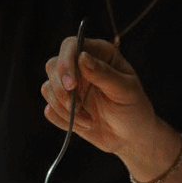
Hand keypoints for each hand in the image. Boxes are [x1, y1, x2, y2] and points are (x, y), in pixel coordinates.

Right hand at [42, 35, 159, 157]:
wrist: (129, 136)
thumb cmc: (134, 109)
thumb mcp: (125, 90)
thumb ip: (104, 73)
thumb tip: (82, 57)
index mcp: (99, 54)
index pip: (71, 45)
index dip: (66, 62)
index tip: (71, 85)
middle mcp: (80, 66)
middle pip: (53, 66)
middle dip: (61, 89)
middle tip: (77, 107)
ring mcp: (69, 86)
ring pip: (48, 88)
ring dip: (64, 108)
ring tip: (88, 120)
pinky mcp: (61, 105)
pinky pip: (49, 110)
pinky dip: (63, 120)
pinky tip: (84, 124)